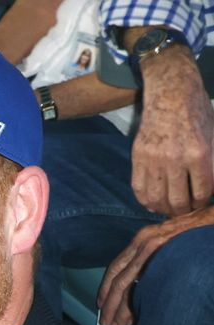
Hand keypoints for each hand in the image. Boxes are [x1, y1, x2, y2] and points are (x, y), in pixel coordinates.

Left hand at [97, 206, 213, 324]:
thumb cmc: (195, 234)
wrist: (212, 220)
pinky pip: (144, 282)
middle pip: (118, 277)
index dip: (106, 288)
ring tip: (116, 324)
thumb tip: (141, 288)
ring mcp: (152, 246)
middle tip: (106, 322)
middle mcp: (142, 241)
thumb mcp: (167, 245)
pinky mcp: (164, 253)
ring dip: (120, 306)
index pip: (116, 266)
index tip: (101, 304)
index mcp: (141, 240)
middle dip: (110, 303)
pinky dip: (137, 300)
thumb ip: (153, 261)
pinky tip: (135, 315)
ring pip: (127, 282)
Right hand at [133, 47, 213, 214]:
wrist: (171, 93)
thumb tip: (211, 190)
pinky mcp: (138, 157)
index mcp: (199, 153)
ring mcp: (154, 159)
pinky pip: (139, 190)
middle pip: (179, 202)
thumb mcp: (213, 135)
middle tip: (184, 210)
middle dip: (183, 211)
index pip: (202, 193)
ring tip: (169, 209)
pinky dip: (146, 201)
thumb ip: (213, 164)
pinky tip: (153, 202)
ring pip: (157, 200)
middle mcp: (176, 159)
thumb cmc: (197, 113)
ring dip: (164, 210)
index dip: (202, 203)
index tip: (199, 203)